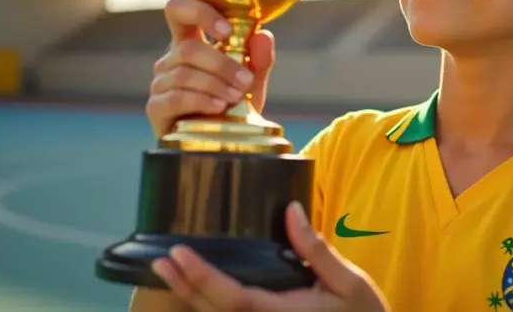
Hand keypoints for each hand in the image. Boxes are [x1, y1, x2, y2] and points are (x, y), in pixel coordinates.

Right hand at [146, 0, 275, 137]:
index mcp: (189, 41)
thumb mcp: (252, 83)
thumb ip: (259, 60)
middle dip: (221, 63)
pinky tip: (219, 107)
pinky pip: (176, 97)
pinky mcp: (156, 108)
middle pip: (187, 48)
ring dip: (216, 84)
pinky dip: (201, 100)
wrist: (222, 145)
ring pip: (184, 73)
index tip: (228, 30)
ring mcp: (160, 83)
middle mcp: (170, 59)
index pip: (179, 9)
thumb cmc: (232, 107)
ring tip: (236, 97)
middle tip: (245, 80)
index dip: (200, 11)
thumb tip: (263, 35)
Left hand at [151, 202, 388, 311]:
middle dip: (184, 285)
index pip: (233, 298)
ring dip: (188, 296)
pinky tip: (193, 290)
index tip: (180, 253)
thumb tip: (291, 210)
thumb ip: (317, 250)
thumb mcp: (350, 281)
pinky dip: (206, 305)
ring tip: (167, 270)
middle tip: (162, 257)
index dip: (202, 277)